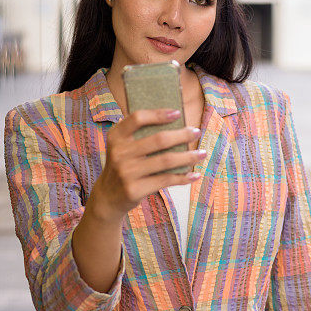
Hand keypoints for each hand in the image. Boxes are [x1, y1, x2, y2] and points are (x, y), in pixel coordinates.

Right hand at [88, 109, 206, 222]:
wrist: (107, 197)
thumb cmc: (124, 166)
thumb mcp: (123, 148)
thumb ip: (140, 136)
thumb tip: (177, 125)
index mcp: (116, 137)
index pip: (137, 118)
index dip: (158, 114)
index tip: (177, 113)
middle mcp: (119, 153)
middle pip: (158, 140)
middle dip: (182, 135)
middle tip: (196, 132)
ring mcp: (126, 172)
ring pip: (166, 161)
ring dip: (188, 157)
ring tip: (202, 153)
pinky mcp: (134, 189)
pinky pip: (165, 180)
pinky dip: (183, 177)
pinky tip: (194, 174)